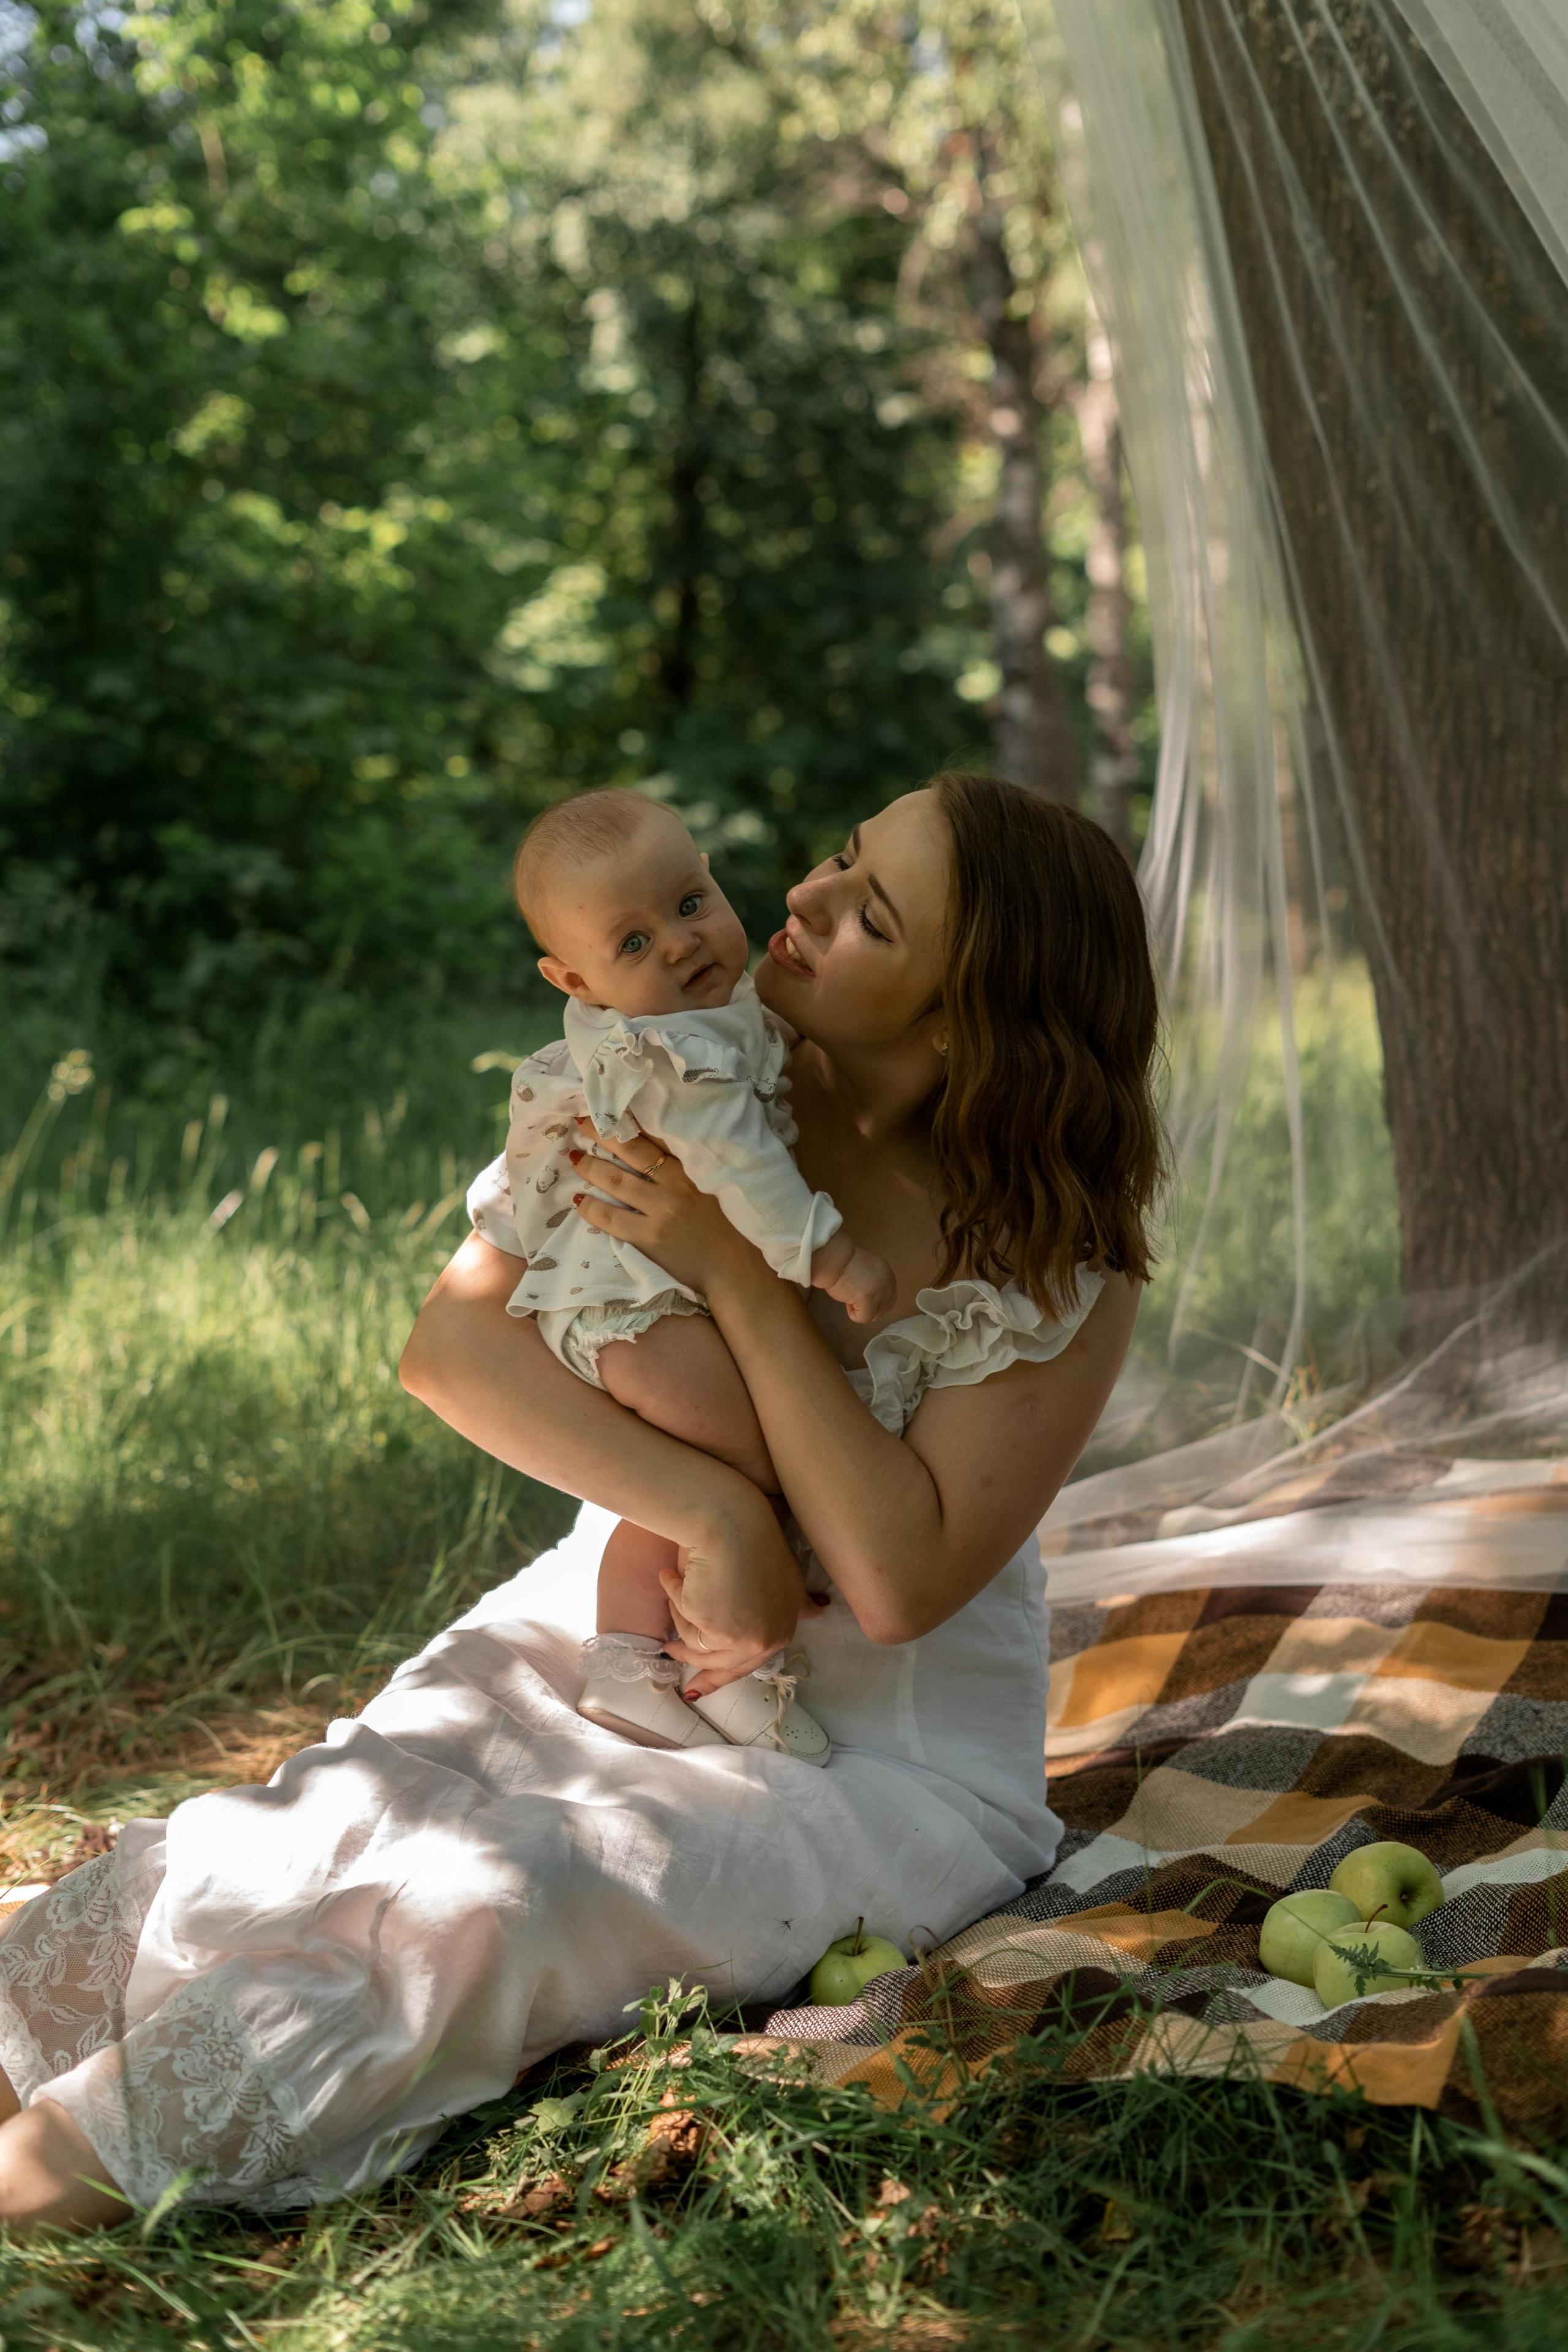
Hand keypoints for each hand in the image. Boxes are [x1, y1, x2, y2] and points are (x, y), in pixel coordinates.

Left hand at [569, 1119, 752, 1293]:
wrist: (735, 1267)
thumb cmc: (728, 1226)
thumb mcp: (713, 1186)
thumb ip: (689, 1167)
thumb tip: (653, 1146)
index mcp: (693, 1168)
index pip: (655, 1136)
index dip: (628, 1121)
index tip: (608, 1110)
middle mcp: (676, 1184)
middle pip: (631, 1151)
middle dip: (602, 1134)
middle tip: (580, 1123)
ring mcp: (662, 1211)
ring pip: (616, 1181)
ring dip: (591, 1167)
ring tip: (575, 1158)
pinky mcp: (650, 1237)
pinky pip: (611, 1218)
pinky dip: (591, 1207)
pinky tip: (579, 1199)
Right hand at [654, 1502, 815, 1698]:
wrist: (731, 1520)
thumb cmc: (755, 1540)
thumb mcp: (788, 1576)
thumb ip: (800, 1600)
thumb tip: (820, 1610)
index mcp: (783, 1629)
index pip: (748, 1664)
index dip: (719, 1675)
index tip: (695, 1689)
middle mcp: (765, 1640)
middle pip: (721, 1664)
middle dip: (694, 1663)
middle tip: (675, 1662)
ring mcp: (739, 1637)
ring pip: (697, 1644)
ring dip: (683, 1617)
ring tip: (677, 1593)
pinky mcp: (711, 1628)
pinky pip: (684, 1623)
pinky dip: (676, 1599)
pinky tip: (671, 1576)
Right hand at [823, 1244, 896, 1326]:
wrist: (835, 1260)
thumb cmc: (844, 1264)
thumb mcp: (868, 1270)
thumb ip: (875, 1283)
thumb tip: (872, 1300)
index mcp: (888, 1275)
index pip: (889, 1298)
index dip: (874, 1301)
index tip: (859, 1292)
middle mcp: (889, 1283)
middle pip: (884, 1309)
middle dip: (868, 1307)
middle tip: (853, 1294)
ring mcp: (880, 1292)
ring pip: (874, 1316)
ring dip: (860, 1309)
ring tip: (850, 1295)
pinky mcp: (870, 1299)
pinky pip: (863, 1318)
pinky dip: (853, 1313)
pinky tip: (846, 1299)